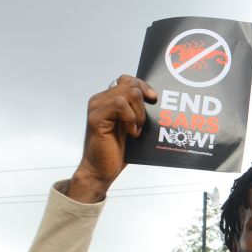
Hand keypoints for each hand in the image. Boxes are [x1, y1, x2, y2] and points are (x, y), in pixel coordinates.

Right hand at [69, 76, 157, 202]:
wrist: (101, 171)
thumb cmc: (115, 151)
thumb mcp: (131, 125)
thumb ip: (136, 109)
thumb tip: (154, 97)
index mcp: (107, 100)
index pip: (128, 80)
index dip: (143, 86)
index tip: (153, 98)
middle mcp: (100, 100)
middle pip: (130, 85)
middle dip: (142, 104)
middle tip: (140, 124)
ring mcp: (96, 108)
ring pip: (128, 93)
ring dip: (138, 113)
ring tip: (135, 129)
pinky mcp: (96, 118)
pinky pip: (120, 105)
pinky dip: (130, 118)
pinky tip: (131, 132)